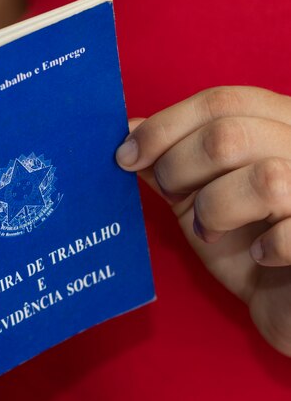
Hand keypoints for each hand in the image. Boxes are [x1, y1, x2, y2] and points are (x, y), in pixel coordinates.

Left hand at [116, 86, 290, 355]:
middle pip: (229, 134)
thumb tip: (127, 129)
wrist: (286, 298)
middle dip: (178, 168)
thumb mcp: (198, 194)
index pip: (219, 102)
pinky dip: (265, 247)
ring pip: (264, 179)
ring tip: (210, 230)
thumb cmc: (243, 242)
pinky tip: (259, 255)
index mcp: (277, 124)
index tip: (125, 156)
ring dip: (215, 210)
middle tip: (172, 195)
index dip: (164, 127)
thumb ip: (169, 160)